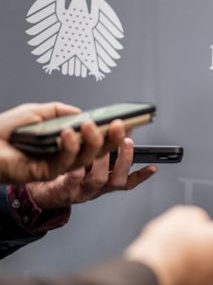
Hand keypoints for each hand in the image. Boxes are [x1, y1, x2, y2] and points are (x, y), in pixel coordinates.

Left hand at [0, 102, 126, 183]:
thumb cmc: (5, 129)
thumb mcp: (38, 112)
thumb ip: (62, 111)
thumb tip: (83, 114)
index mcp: (67, 143)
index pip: (98, 140)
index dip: (115, 134)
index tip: (128, 122)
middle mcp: (66, 155)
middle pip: (99, 152)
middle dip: (112, 139)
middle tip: (120, 125)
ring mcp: (58, 166)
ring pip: (86, 159)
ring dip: (92, 142)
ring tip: (92, 126)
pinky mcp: (47, 174)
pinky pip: (65, 163)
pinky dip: (69, 147)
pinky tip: (68, 133)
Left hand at [25, 138, 156, 208]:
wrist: (29, 187)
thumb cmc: (55, 169)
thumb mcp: (80, 159)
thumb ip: (96, 147)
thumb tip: (111, 129)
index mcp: (101, 182)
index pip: (127, 181)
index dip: (141, 176)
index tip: (153, 167)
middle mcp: (94, 189)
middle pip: (117, 179)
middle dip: (125, 158)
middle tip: (125, 139)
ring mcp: (80, 191)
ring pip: (98, 179)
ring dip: (102, 159)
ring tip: (98, 141)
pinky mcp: (62, 191)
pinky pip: (72, 179)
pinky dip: (76, 166)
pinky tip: (75, 150)